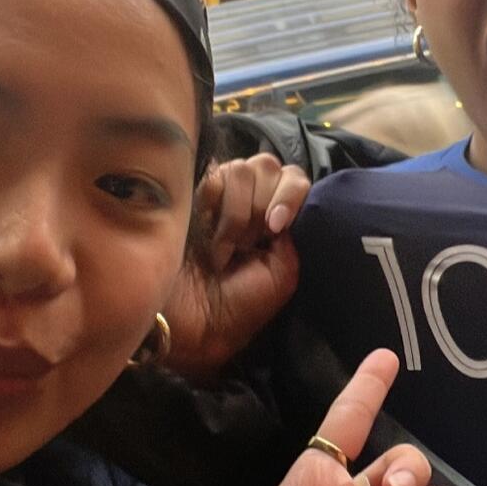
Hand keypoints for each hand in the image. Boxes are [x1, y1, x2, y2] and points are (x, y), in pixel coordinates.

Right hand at [165, 155, 311, 378]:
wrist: (194, 320)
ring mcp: (218, 195)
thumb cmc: (239, 305)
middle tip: (250, 242)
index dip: (291, 193)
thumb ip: (294, 234)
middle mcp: (249, 200)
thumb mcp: (282, 275)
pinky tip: (210, 239)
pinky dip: (216, 209)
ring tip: (227, 248)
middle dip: (263, 204)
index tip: (277, 226)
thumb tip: (287, 202)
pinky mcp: (191, 195)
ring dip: (238, 213)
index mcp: (275, 218)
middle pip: (268, 165)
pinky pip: (213, 178)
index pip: (294, 177)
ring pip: (242, 169)